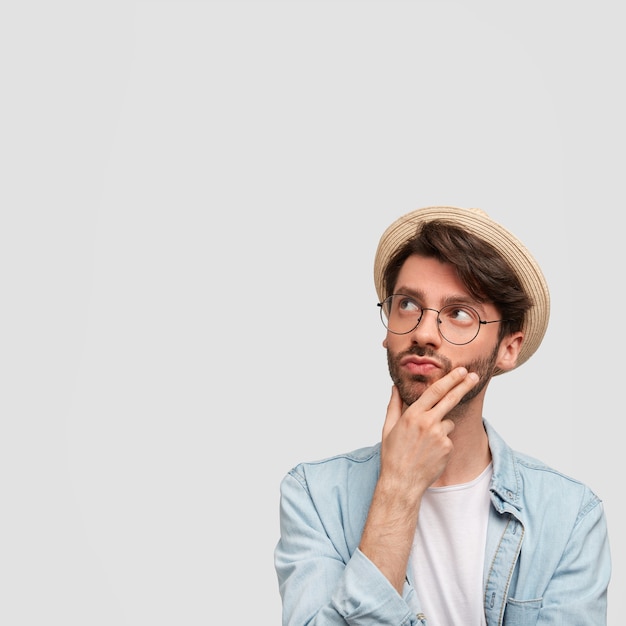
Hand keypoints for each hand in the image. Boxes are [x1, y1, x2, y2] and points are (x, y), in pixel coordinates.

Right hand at [380, 367, 479, 494]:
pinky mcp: (447, 447)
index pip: (435, 391)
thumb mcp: (388, 427)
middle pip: (450, 398)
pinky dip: (441, 442)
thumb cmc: (393, 455)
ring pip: (448, 422)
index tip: (459, 371)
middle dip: (463, 385)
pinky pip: (448, 438)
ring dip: (441, 426)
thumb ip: (394, 405)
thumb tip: (395, 387)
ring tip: (425, 443)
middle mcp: (427, 422)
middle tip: (473, 376)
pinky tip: (430, 452)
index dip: (449, 379)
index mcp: (412, 415)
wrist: (402, 481)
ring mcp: (439, 435)